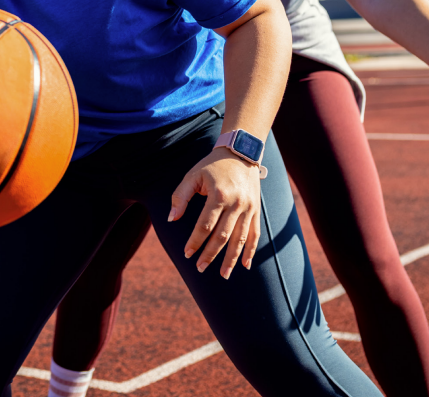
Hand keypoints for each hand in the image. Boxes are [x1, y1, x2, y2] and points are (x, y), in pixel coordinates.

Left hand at [170, 147, 263, 278]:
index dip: (195, 242)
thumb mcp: (192, 176)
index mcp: (219, 195)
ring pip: (240, 239)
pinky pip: (254, 234)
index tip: (187, 254)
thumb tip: (172, 219)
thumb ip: (180, 196)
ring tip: (223, 275)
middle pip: (223, 236)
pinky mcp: (256, 210)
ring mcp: (249, 208)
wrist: (241, 152)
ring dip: (231, 259)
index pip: (205, 225)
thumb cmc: (212, 165)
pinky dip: (250, 250)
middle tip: (200, 268)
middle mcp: (236, 204)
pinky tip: (245, 265)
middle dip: (210, 255)